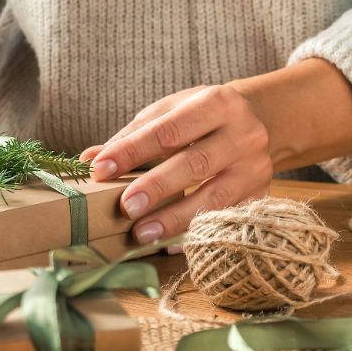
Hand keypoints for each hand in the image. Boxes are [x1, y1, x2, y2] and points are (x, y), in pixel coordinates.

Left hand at [81, 58, 351, 246]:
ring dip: (176, 219)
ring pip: (216, 199)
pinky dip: (199, 234)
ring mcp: (256, 168)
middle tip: (125, 208)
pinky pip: (230, 220)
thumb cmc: (203, 117)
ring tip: (142, 234)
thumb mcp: (170, 112)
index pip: (168, 131)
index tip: (100, 170)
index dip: (132, 151)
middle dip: (158, 188)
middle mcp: (243, 135)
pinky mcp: (262, 194)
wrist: (262, 120)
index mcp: (217, 104)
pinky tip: (173, 246)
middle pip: (196, 164)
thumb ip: (131, 136)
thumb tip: (89, 159)